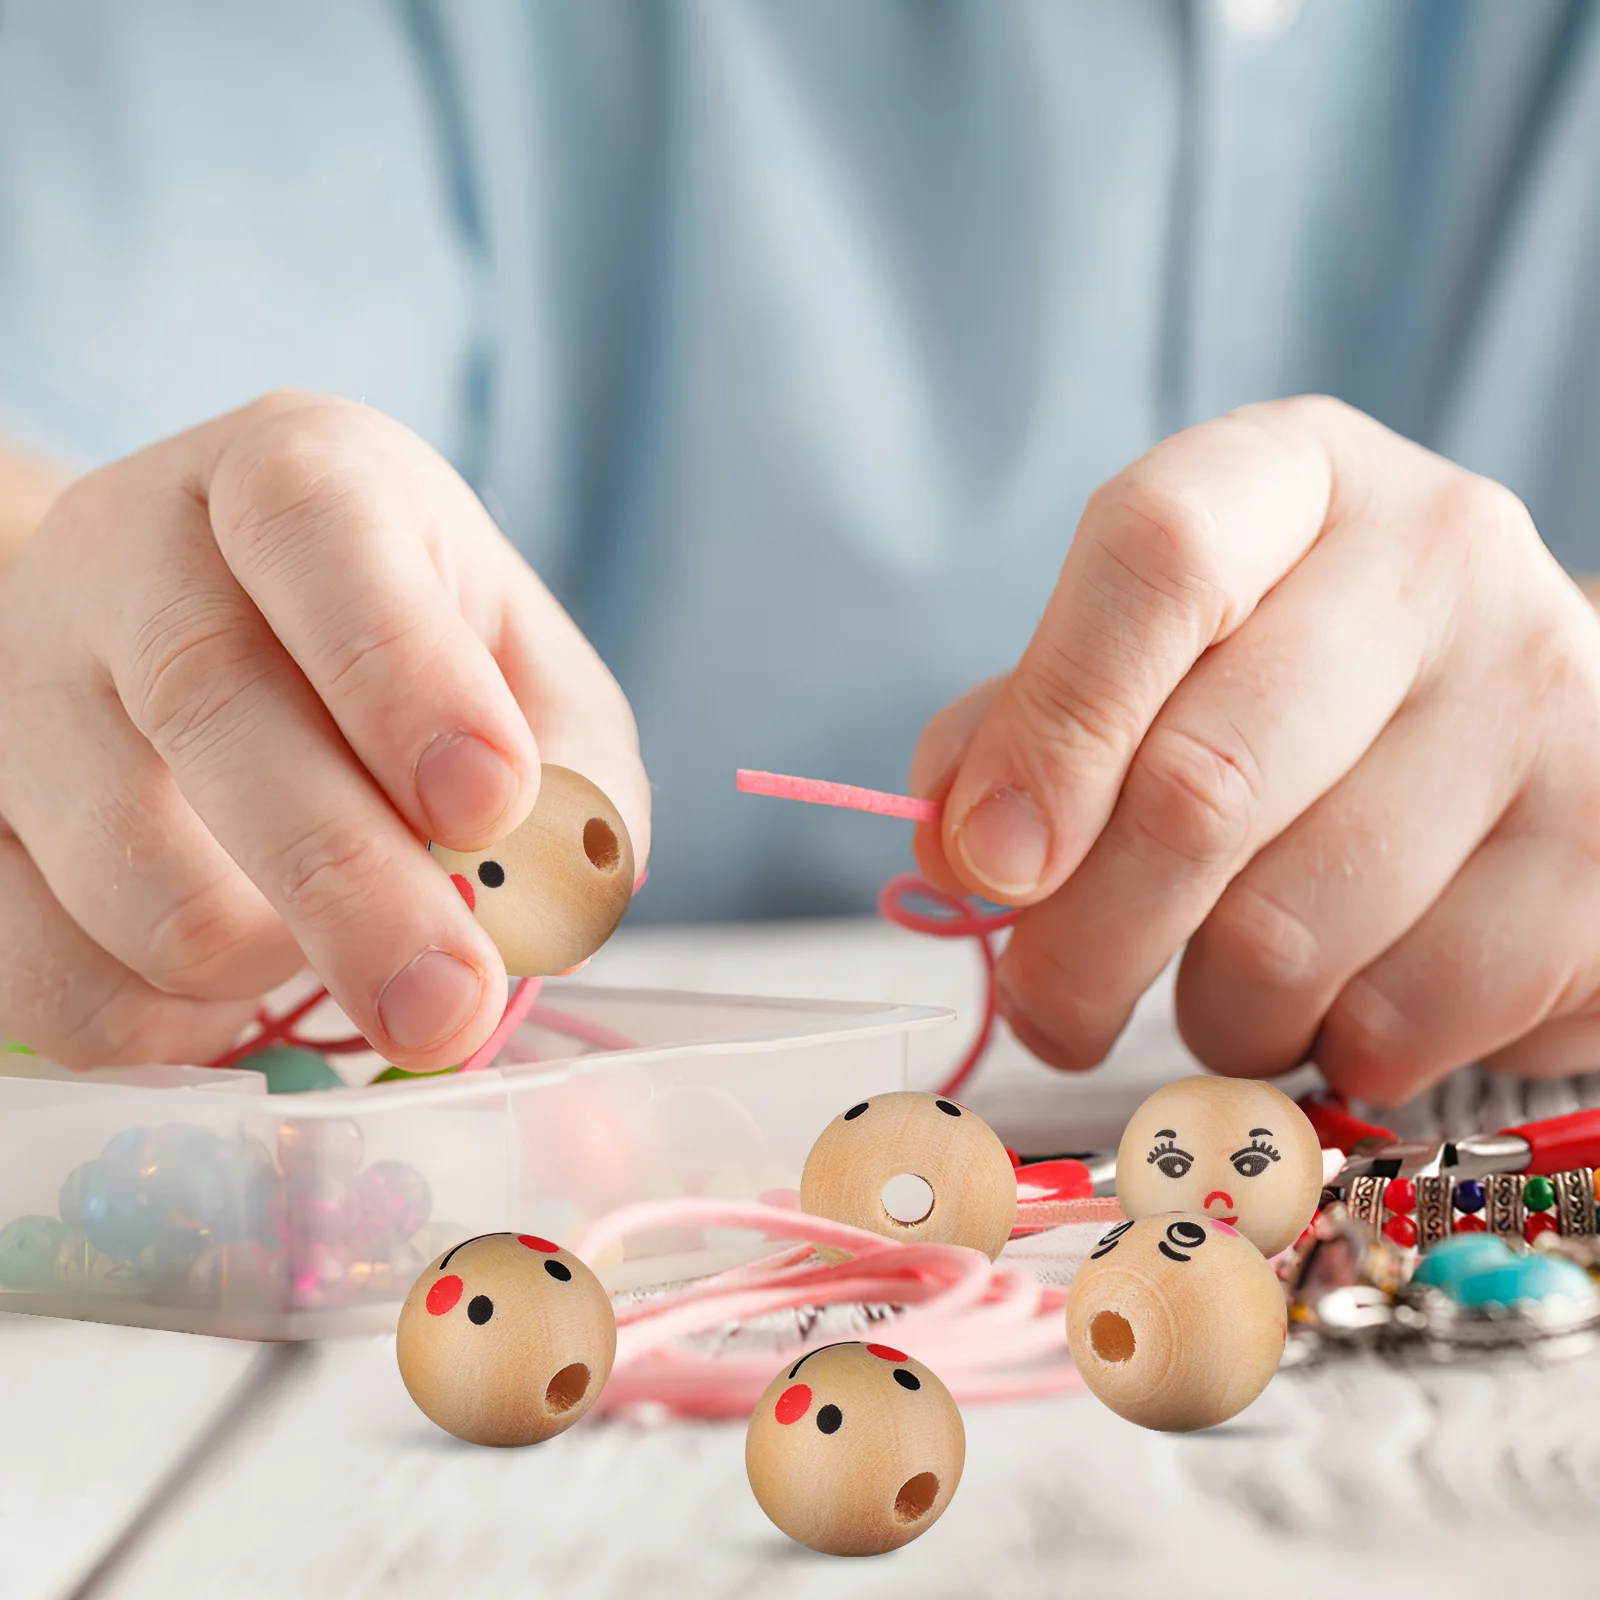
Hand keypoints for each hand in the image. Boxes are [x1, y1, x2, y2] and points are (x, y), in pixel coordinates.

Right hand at [0, 393, 648, 1069]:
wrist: (254, 658)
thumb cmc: (424, 670)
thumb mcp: (533, 683)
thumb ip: (571, 776)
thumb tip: (530, 908)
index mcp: (293, 474)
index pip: (311, 525)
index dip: (399, 670)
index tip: (487, 801)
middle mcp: (127, 548)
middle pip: (205, 702)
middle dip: (346, 882)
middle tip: (446, 1005)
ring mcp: (18, 679)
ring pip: (121, 866)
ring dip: (261, 962)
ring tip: (333, 950)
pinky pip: (39, 971)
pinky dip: (165, 1024)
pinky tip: (237, 990)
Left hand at [912, 397, 1599, 1106]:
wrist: (1518, 725)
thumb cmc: (1296, 688)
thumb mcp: (1159, 654)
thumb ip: (1036, 721)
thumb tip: (957, 835)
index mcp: (1292, 480)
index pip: (1158, 558)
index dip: (1050, 731)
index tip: (985, 864)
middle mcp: (1437, 558)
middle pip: (1203, 784)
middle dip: (1084, 942)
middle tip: (1051, 1004)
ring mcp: (1543, 698)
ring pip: (1290, 933)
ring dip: (1212, 1010)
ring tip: (1219, 988)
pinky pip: (1406, 1016)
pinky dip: (1333, 1048)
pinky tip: (1339, 1002)